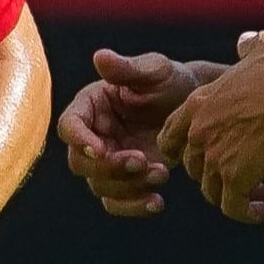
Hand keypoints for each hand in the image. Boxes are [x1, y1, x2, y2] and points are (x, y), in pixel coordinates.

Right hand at [57, 49, 216, 217]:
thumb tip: (100, 57)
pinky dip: (134, 206)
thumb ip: (127, 68)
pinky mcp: (126, 180)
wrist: (194, 106)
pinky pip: (118, 202)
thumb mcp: (154, 70)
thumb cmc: (170, 81)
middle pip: (79, 163)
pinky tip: (157, 202)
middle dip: (108, 167)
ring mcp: (109, 160)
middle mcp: (93, 135)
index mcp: (91, 106)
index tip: (100, 149)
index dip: (78, 140)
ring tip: (161, 173)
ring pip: (100, 186)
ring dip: (127, 186)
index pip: (69, 126)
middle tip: (141, 160)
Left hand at [158, 31, 263, 226]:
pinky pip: (232, 206)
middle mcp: (200, 131)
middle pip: (192, 167)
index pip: (170, 137)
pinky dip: (245, 213)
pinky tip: (263, 212)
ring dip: (232, 196)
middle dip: (213, 174)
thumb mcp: (261, 48)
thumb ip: (247, 48)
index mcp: (199, 103)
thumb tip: (244, 42)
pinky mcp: (236, 176)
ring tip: (257, 196)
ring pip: (210, 190)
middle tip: (240, 176)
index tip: (199, 161)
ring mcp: (216, 155)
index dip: (181, 152)